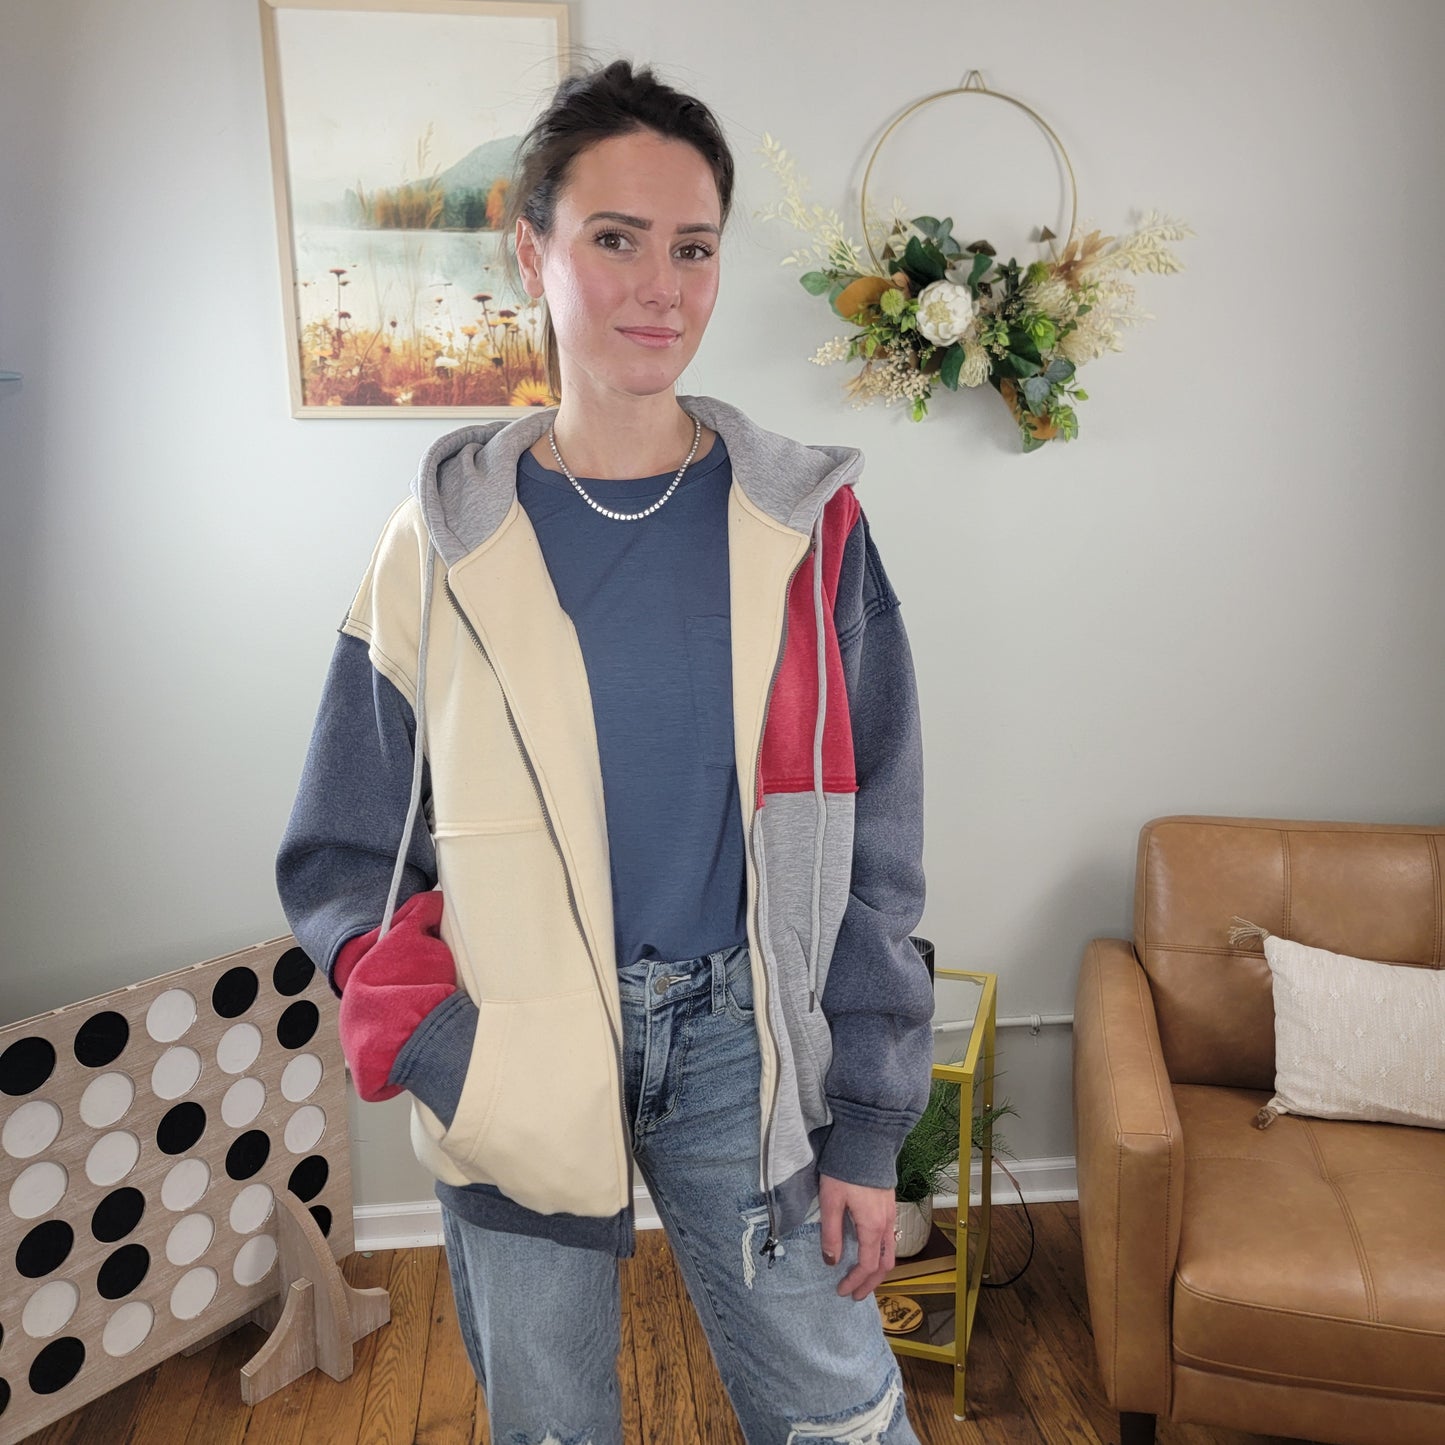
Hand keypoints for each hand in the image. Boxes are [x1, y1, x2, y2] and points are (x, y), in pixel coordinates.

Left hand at [818, 1173, 895, 1299]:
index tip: (841, 1291)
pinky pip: (891, 1238)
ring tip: (863, 1277)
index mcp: (872, 1228)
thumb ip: (831, 1234)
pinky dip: (881, 1254)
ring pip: (890, 1252)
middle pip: (884, 1265)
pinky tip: (869, 1250)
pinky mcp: (890, 1205)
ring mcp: (891, 1215)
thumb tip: (831, 1262)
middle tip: (855, 1294)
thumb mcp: (831, 1202)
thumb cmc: (846, 1171)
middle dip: (870, 1283)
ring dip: (878, 1270)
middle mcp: (886, 1225)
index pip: (867, 1266)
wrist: (867, 1142)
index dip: (855, 1282)